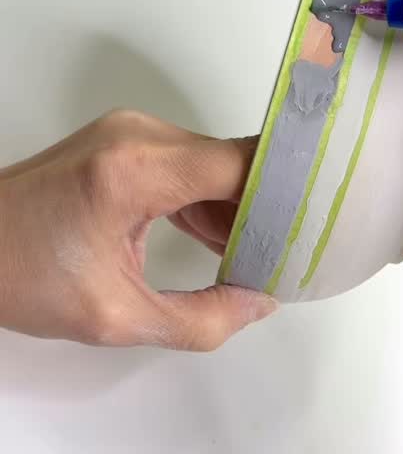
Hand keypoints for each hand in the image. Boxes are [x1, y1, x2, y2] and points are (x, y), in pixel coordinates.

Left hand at [0, 110, 275, 348]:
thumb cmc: (22, 277)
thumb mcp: (117, 317)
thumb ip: (202, 319)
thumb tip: (262, 302)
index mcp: (136, 169)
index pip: (243, 165)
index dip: (289, 194)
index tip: (323, 226)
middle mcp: (138, 135)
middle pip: (235, 160)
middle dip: (270, 207)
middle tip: (301, 252)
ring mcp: (129, 134)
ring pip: (215, 163)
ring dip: (240, 207)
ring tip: (267, 254)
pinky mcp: (122, 144)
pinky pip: (188, 166)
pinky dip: (210, 200)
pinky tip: (225, 241)